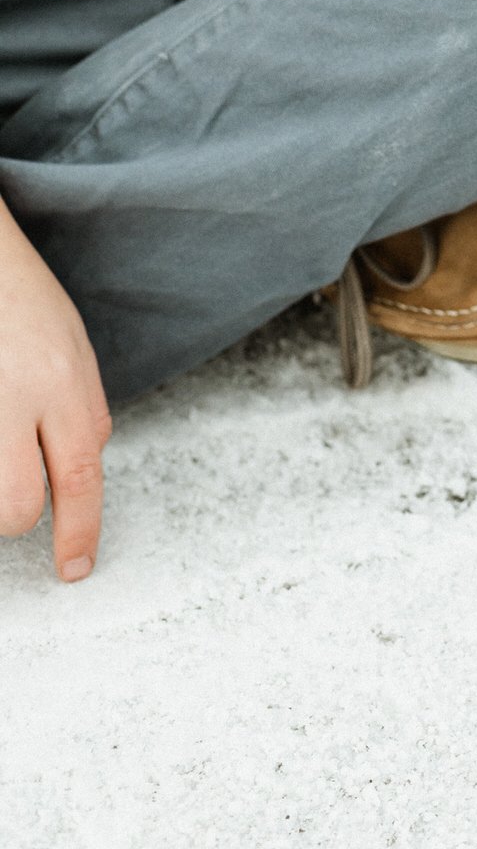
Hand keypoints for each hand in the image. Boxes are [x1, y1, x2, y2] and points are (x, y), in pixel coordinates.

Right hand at [0, 205, 109, 581]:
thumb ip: (79, 408)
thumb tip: (83, 464)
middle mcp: (16, 397)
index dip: (79, 533)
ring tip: (2, 438)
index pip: (80, 477)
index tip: (74, 568)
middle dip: (15, 516)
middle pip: (16, 504)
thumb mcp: (69, 343)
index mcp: (63, 381)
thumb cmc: (16, 294)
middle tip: (11, 494)